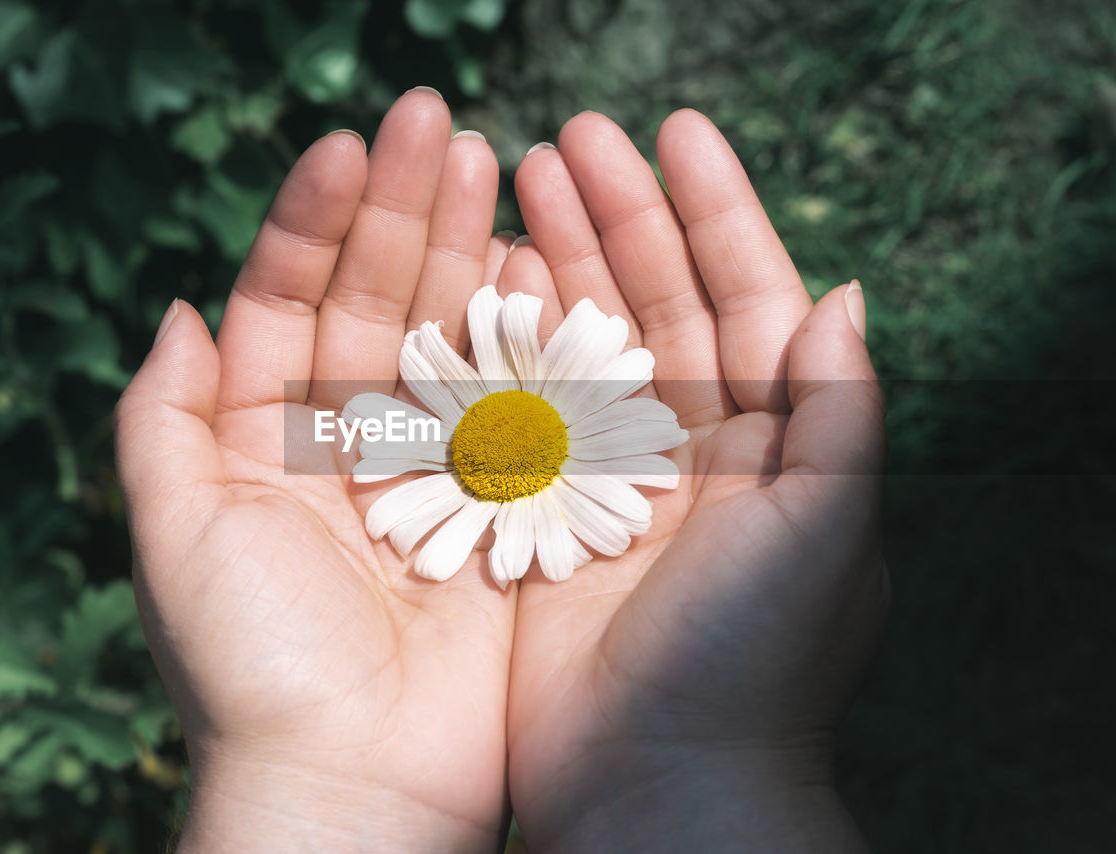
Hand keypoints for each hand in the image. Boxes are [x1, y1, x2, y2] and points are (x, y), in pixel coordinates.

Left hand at [115, 89, 514, 851]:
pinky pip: (517, 404)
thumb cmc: (252, 663)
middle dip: (403, 210)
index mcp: (264, 440)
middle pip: (376, 301)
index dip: (313, 221)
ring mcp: (434, 468)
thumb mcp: (173, 533)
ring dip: (467, 249)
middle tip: (438, 120)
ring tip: (493, 164)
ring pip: (450, 337)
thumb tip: (176, 307)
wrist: (357, 777)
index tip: (348, 146)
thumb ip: (159, 420)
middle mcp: (350, 443)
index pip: (287, 301)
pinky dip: (527, 336)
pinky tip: (539, 261)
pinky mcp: (502, 505)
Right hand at [503, 112, 888, 851]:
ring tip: (515, 180)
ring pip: (583, 345)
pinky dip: (502, 343)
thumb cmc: (753, 661)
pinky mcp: (543, 517)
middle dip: (617, 218)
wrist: (655, 788)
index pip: (748, 298)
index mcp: (774, 446)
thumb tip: (847, 291)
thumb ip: (841, 407)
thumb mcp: (826, 525)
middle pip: (657, 305)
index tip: (671, 131)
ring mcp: (612, 482)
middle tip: (565, 138)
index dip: (714, 211)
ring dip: (556, 262)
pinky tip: (478, 280)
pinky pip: (521, 408)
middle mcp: (695, 454)